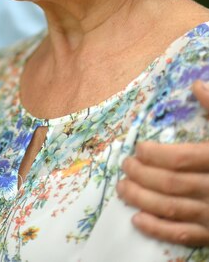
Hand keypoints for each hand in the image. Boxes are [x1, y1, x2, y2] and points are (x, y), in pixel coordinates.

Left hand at [117, 80, 208, 246]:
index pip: (180, 159)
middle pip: (171, 184)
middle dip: (142, 175)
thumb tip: (197, 84)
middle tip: (125, 166)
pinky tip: (138, 220)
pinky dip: (157, 229)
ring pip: (171, 209)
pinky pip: (182, 235)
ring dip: (142, 199)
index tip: (138, 148)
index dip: (155, 155)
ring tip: (123, 188)